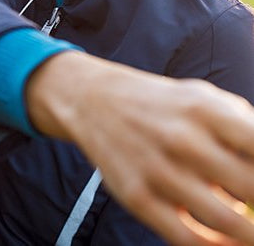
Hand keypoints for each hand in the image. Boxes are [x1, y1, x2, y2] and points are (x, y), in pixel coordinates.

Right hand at [27, 51, 253, 245]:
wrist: (92, 99)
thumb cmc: (161, 105)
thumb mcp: (204, 98)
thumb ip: (246, 127)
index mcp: (205, 109)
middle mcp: (182, 138)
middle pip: (252, 189)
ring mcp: (156, 168)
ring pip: (227, 222)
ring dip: (248, 234)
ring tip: (249, 231)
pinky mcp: (136, 196)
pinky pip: (187, 239)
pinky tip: (222, 242)